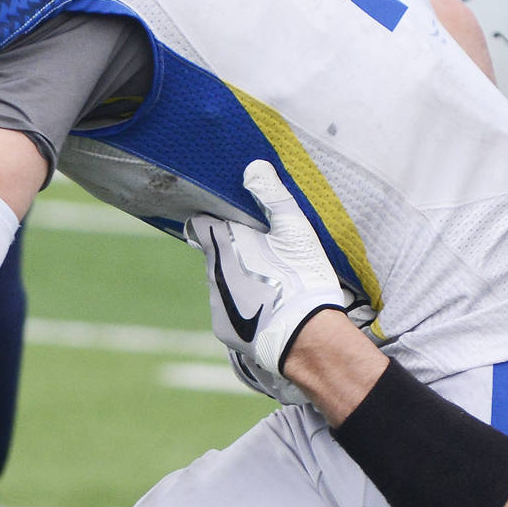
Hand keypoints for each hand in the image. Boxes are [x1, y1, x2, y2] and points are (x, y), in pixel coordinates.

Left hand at [185, 159, 346, 385]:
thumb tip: (252, 168)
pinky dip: (242, 308)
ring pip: (222, 283)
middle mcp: (212, 272)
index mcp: (224, 243)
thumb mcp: (295, 230)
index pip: (201, 224)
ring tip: (270, 287)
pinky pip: (228, 310)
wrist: (306, 338)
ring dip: (238, 281)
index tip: (234, 224)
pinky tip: (267, 310)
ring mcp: (216, 303)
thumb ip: (272, 196)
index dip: (216, 222)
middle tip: (264, 257)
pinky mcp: (223, 329)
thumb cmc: (301, 278)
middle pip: (215, 255)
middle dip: (233, 253)